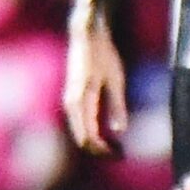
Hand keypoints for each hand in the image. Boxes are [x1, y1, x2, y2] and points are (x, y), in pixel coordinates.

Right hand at [64, 15, 128, 156]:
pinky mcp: (72, 97)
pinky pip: (79, 122)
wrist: (86, 35)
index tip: (120, 154)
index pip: (89, 136)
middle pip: (81, 138)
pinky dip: (91, 131)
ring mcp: (69, 100)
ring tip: (115, 146)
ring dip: (95, 141)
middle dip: (99, 149)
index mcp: (81, 101)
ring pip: (79, 131)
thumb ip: (117, 106)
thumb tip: (120, 132)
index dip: (103, 150)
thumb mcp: (116, 80)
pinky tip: (105, 134)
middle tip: (120, 154)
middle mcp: (71, 104)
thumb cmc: (103, 55)